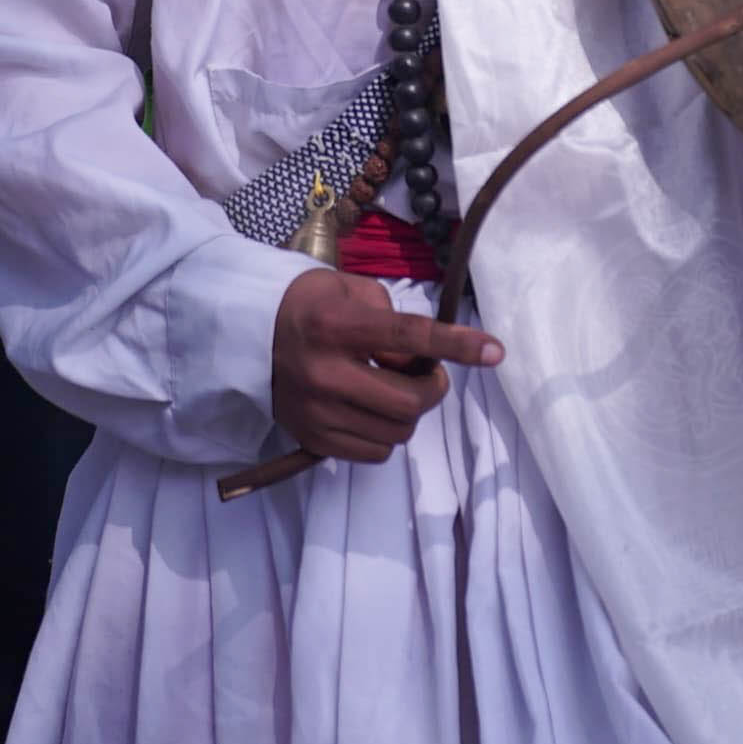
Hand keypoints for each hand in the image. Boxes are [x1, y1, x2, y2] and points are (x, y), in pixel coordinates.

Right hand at [269, 267, 500, 464]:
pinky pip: (374, 453)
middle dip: (432, 390)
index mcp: (337, 326)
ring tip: (392, 391)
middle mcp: (325, 373)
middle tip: (427, 376)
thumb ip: (392, 319)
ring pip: (396, 433)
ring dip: (409, 414)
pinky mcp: (311, 438)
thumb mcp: (350, 289)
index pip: (409, 338)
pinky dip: (386, 435)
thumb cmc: (308, 303)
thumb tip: (420, 360)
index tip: (495, 352)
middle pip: (408, 401)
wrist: (247, 334)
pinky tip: (372, 411)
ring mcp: (316, 412)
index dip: (457, 346)